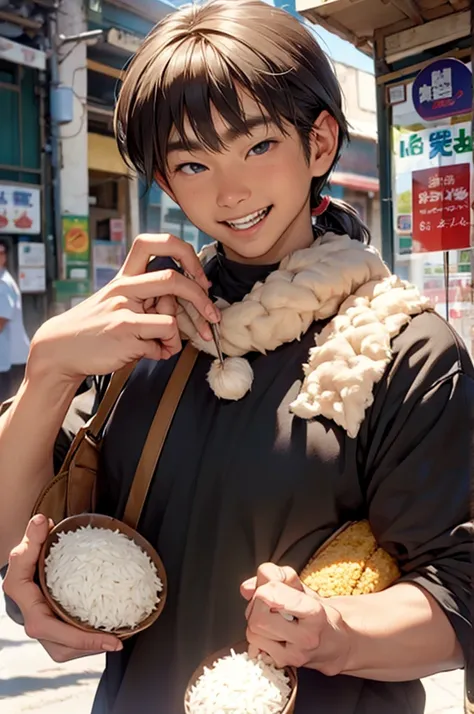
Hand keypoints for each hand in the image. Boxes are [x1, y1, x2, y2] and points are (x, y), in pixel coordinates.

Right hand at [2, 514, 122, 661]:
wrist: (21, 579)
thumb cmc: (26, 565)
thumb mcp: (27, 549)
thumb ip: (35, 536)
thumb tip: (42, 520)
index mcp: (24, 600)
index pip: (43, 624)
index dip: (74, 635)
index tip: (104, 636)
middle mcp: (32, 621)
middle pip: (60, 645)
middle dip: (88, 645)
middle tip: (116, 641)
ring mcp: (43, 632)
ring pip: (65, 649)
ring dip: (89, 646)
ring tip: (115, 640)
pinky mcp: (53, 635)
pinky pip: (70, 645)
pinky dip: (88, 641)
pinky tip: (107, 634)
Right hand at [28, 234, 219, 381]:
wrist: (61, 348)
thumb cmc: (96, 327)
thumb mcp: (118, 303)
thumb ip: (149, 299)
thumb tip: (185, 305)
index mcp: (125, 277)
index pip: (152, 243)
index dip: (184, 254)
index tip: (199, 278)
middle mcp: (124, 288)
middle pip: (173, 279)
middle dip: (202, 300)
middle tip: (211, 317)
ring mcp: (123, 311)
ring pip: (171, 320)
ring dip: (177, 338)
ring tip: (163, 345)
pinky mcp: (124, 334)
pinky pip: (161, 343)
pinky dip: (163, 352)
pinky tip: (150, 353)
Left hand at [241, 563, 349, 675]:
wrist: (333, 642)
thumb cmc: (316, 612)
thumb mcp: (301, 586)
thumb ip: (274, 577)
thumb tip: (246, 588)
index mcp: (314, 612)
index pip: (272, 594)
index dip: (267, 586)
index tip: (275, 587)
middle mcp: (306, 637)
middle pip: (258, 616)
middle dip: (258, 605)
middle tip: (271, 603)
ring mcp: (294, 655)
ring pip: (253, 632)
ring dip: (256, 620)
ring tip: (272, 618)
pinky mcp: (283, 664)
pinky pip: (253, 646)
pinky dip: (257, 636)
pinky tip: (271, 632)